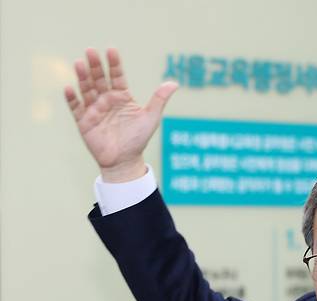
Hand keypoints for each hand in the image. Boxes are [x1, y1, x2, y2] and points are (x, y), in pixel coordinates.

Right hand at [64, 48, 177, 181]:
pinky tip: (69, 88)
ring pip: (86, 90)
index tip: (111, 50)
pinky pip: (75, 108)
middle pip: (99, 79)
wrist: (125, 161)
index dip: (114, 64)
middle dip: (95, 66)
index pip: (116, 76)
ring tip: (79, 64)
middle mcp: (106, 100)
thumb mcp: (151, 118)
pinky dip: (72, 98)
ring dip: (82, 77)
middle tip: (91, 51)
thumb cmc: (138, 138)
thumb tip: (174, 83)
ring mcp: (94, 109)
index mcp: (122, 96)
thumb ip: (159, 99)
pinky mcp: (84, 121)